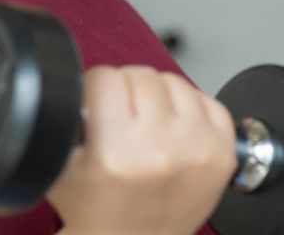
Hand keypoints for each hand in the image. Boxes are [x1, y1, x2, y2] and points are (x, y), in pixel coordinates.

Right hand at [47, 65, 236, 234]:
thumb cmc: (98, 209)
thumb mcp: (60, 167)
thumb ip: (62, 120)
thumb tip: (70, 83)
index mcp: (117, 153)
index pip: (105, 78)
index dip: (95, 89)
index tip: (96, 105)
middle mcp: (162, 149)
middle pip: (141, 75)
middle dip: (126, 91)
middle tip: (121, 119)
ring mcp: (198, 149)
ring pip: (174, 81)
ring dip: (159, 96)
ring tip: (147, 125)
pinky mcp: (223, 152)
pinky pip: (207, 98)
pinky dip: (190, 108)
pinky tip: (174, 130)